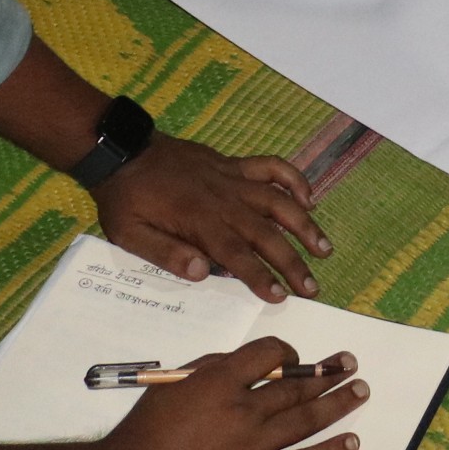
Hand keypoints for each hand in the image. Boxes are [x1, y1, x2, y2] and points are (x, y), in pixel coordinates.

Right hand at [88, 338, 369, 449]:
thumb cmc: (145, 433)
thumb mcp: (173, 385)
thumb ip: (215, 368)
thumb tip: (254, 363)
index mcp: (219, 382)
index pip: (269, 354)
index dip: (288, 352)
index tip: (297, 357)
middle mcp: (241, 411)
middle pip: (294, 387)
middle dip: (326, 373)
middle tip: (349, 364)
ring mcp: (251, 449)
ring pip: (305, 420)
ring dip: (337, 403)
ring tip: (360, 390)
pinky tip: (350, 441)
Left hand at [95, 135, 332, 302]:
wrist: (124, 153)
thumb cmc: (126, 200)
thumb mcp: (130, 235)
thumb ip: (165, 254)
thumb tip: (202, 274)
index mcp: (199, 222)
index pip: (238, 255)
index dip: (261, 277)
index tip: (281, 296)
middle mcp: (224, 201)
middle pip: (267, 233)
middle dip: (292, 262)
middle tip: (312, 287)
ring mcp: (232, 179)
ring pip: (278, 201)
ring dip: (304, 224)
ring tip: (324, 247)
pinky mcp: (234, 164)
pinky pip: (272, 167)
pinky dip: (294, 179)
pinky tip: (309, 197)